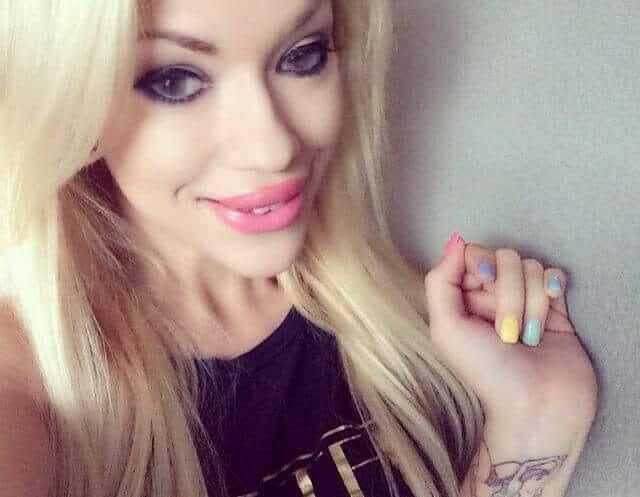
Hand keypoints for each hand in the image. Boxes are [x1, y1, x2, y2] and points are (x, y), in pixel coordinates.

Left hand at [423, 233, 597, 434]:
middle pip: (504, 258)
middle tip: (507, 331)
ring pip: (531, 267)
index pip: (472, 255)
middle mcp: (491, 296)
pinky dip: (553, 287)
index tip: (484, 284)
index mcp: (463, 299)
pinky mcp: (554, 308)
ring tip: (527, 338)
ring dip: (531, 302)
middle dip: (509, 291)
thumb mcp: (447, 328)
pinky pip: (554, 275)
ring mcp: (524, 300)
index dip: (482, 264)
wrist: (537, 407)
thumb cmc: (486, 372)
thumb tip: (454, 240)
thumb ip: (441, 281)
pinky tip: (552, 310)